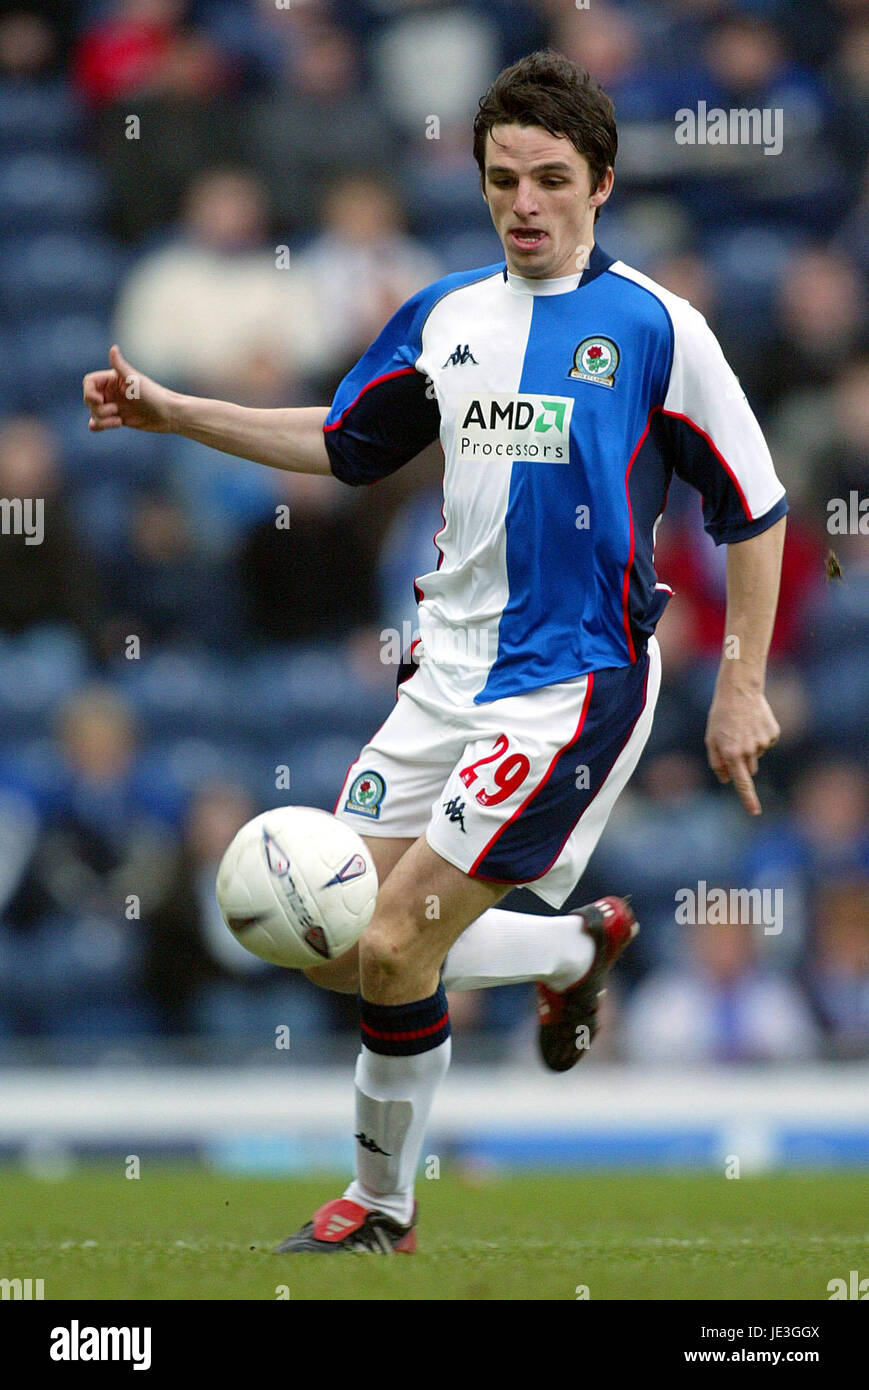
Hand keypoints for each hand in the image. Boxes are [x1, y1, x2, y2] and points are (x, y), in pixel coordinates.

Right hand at [83, 345, 175, 433]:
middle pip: (89, 399)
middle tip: (115, 410)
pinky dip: (98, 426)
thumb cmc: (153, 395)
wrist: (168, 414)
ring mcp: (113, 405)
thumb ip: (120, 366)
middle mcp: (111, 391)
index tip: (99, 400)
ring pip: (94, 413)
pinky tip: (106, 426)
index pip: (89, 382)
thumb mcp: (135, 380)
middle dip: (98, 408)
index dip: (89, 392)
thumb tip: (113, 347)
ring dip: (102, 419)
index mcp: (112, 379)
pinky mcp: (117, 419)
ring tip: (118, 421)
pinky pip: (99, 423)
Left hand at [705, 683, 778, 815]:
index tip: (755, 812)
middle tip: (735, 740)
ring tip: (743, 727)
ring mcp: (763, 742)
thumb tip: (727, 780)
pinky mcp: (773, 733)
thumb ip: (717, 762)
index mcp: (731, 754)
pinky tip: (754, 723)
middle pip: (749, 769)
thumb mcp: (711, 739)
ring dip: (751, 746)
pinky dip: (760, 736)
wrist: (739, 692)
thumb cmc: (721, 717)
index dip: (748, 798)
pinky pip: (767, 743)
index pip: (742, 782)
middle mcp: (749, 750)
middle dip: (742, 761)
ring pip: (757, 755)